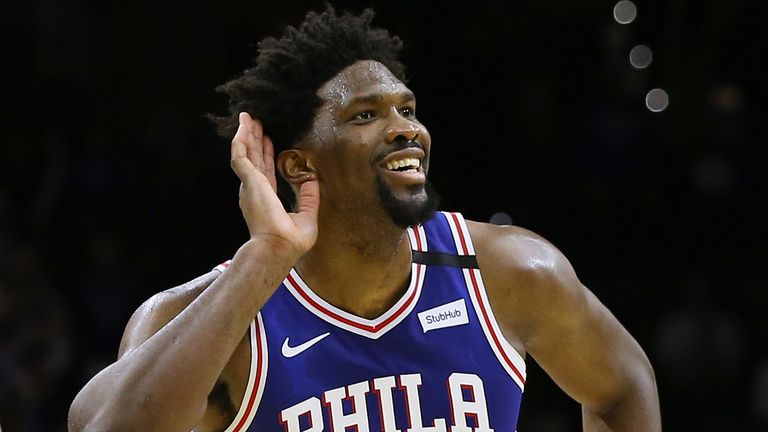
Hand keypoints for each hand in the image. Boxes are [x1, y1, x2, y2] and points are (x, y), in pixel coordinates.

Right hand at [230, 112, 318, 256]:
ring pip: (245, 153)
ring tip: (247, 118)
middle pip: (255, 158)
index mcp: (266, 198)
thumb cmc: (290, 241)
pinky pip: (240, 154)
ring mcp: (250, 184)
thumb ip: (309, 197)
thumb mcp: (307, 216)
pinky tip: (243, 126)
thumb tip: (312, 179)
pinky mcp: (249, 180)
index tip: (270, 140)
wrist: (277, 247)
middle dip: (255, 140)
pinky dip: (241, 140)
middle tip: (255, 123)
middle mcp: (255, 189)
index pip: (266, 171)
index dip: (268, 155)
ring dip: (246, 135)